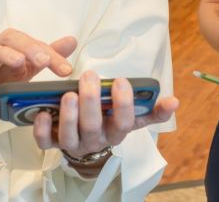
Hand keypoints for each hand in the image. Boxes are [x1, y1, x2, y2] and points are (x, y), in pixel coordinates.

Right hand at [0, 29, 77, 114]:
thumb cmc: (2, 74)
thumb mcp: (29, 66)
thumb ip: (49, 54)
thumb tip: (72, 41)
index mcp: (13, 43)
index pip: (36, 44)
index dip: (52, 55)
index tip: (66, 70)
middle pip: (13, 39)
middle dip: (30, 49)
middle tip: (45, 61)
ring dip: (5, 54)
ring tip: (19, 62)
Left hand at [31, 71, 178, 166]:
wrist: (85, 142)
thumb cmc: (108, 119)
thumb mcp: (130, 115)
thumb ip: (150, 108)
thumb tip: (175, 101)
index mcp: (116, 131)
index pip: (125, 123)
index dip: (124, 104)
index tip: (121, 80)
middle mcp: (96, 140)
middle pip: (94, 126)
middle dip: (91, 100)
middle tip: (89, 75)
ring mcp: (73, 144)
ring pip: (69, 136)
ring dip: (69, 115)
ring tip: (68, 93)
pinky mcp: (53, 144)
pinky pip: (45, 142)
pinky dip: (42, 128)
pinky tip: (42, 111)